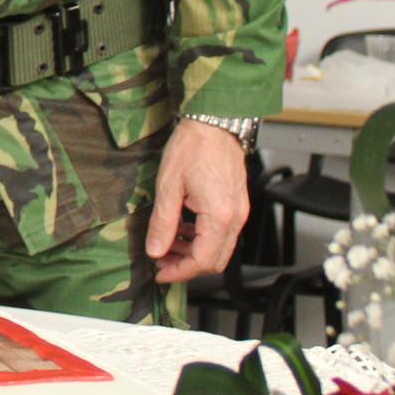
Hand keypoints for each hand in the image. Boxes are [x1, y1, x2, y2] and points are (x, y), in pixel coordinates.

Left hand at [147, 119, 253, 283]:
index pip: (202, 261)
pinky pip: (223, 233)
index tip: (159, 272)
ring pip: (220, 249)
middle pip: (215, 261)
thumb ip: (163, 223)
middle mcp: (235, 218)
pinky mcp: (238, 204)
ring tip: (168, 244)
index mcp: (219, 216)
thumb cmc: (193, 147)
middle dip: (186, 266)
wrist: (215, 122)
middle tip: (161, 261)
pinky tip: (183, 229)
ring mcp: (239, 211)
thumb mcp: (169, 187)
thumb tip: (155, 251)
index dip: (179, 272)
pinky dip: (203, 238)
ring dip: (194, 252)